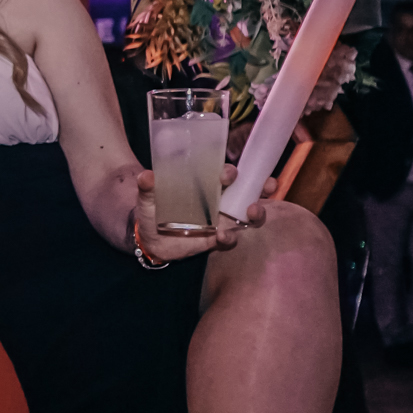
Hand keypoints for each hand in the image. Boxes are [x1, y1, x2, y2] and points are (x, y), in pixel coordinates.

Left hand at [134, 166, 274, 260]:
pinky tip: (222, 236)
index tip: (230, 174)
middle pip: (249, 190)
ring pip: (249, 215)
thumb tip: (145, 176)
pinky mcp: (217, 239)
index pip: (225, 174)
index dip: (232, 172)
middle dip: (261, 185)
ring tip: (253, 210)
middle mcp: (220, 200)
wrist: (150, 237)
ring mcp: (222, 220)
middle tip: (266, 185)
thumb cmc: (153, 209)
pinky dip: (230, 237)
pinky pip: (231, 239)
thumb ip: (148, 187)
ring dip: (258, 212)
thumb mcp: (148, 196)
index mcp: (206, 185)